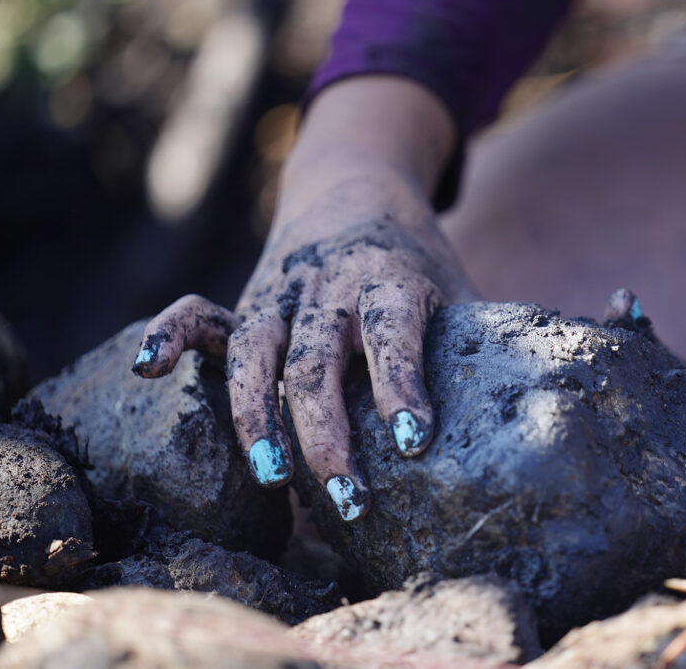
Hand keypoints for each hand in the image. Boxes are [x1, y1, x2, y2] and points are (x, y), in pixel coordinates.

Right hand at [133, 77, 473, 521]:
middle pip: (319, 360)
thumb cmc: (416, 262)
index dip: (401, 386)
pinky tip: (147, 366)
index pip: (395, 334)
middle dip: (328, 432)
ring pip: (256, 352)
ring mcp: (279, 292)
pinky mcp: (245, 302)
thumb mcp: (457, 288)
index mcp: (391, 279)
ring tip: (271, 476)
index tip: (413, 443)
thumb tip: (538, 422)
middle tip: (348, 499)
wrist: (355, 188)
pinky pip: (198, 315)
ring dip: (256, 415)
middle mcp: (329, 285)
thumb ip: (479, 345)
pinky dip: (170, 334)